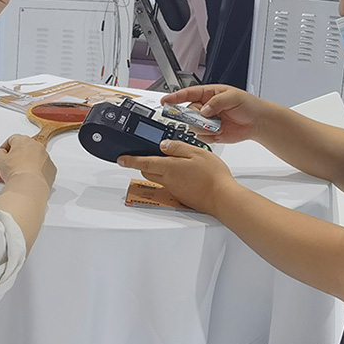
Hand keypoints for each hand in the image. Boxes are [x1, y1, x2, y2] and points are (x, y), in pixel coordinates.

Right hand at [0, 134, 56, 186]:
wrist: (29, 185)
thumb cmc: (16, 171)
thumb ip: (0, 153)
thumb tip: (2, 153)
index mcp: (24, 140)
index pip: (12, 140)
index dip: (4, 150)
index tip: (1, 157)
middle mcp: (37, 146)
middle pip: (22, 151)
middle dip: (12, 161)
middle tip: (5, 170)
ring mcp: (46, 157)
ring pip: (32, 160)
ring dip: (23, 167)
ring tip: (13, 178)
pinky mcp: (51, 169)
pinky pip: (41, 169)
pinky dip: (34, 173)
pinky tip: (26, 180)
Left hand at [117, 141, 236, 213]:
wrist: (222, 198)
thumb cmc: (213, 176)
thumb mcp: (196, 152)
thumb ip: (177, 147)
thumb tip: (164, 145)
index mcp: (169, 167)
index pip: (143, 162)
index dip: (130, 160)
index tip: (121, 159)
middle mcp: (168, 180)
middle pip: (149, 171)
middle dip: (144, 164)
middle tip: (145, 157)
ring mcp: (174, 190)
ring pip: (160, 178)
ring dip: (159, 170)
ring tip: (171, 162)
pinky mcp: (181, 196)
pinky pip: (171, 184)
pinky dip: (171, 177)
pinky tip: (184, 173)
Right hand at [161, 84, 262, 144]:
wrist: (257, 122)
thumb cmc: (248, 105)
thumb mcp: (233, 97)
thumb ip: (217, 102)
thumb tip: (204, 110)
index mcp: (208, 94)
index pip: (188, 94)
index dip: (175, 97)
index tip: (165, 101)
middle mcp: (205, 108)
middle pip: (188, 112)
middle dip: (195, 117)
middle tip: (206, 118)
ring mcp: (207, 121)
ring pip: (193, 126)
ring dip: (203, 127)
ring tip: (218, 125)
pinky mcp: (210, 133)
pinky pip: (201, 136)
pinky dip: (209, 136)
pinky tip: (219, 132)